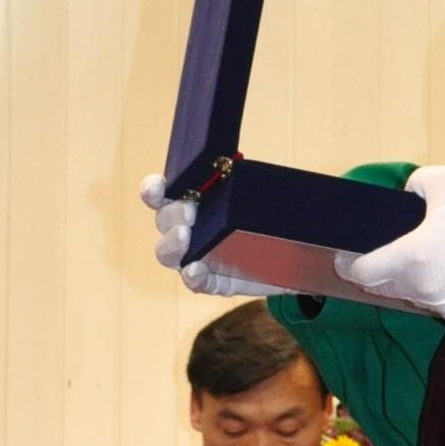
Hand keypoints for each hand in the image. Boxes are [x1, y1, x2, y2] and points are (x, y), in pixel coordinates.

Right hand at [138, 172, 280, 299]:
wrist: (291, 255)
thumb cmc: (268, 216)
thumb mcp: (260, 194)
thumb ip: (245, 181)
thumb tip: (241, 163)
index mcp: (190, 201)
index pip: (161, 194)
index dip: (153, 189)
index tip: (158, 186)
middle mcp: (184, 228)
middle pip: (164, 220)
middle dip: (173, 214)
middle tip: (190, 212)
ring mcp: (194, 256)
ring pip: (168, 253)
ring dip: (172, 244)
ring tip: (185, 237)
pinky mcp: (211, 281)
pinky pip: (195, 282)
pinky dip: (193, 276)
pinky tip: (195, 270)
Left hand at [334, 164, 444, 326]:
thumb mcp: (443, 181)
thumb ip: (414, 187)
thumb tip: (407, 197)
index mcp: (410, 258)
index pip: (363, 273)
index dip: (350, 264)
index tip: (346, 257)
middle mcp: (423, 290)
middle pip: (386, 288)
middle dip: (382, 272)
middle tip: (389, 253)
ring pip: (417, 298)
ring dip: (415, 283)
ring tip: (432, 259)